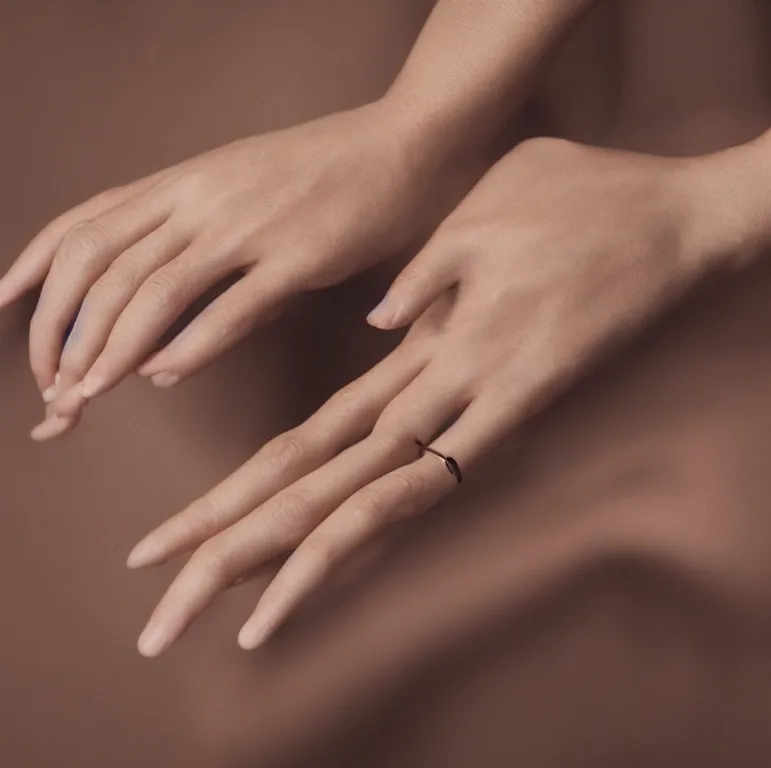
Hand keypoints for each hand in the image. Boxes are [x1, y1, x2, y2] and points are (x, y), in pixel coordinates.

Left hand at [0, 97, 466, 439]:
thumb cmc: (334, 170)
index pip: (84, 224)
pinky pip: (229, 306)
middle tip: (51, 391)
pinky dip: (189, 346)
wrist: (407, 143)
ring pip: (151, 291)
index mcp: (186, 181)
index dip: (35, 272)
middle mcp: (202, 199)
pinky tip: (164, 376)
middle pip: (103, 266)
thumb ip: (207, 257)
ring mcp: (248, 225)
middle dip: (63, 334)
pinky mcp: (298, 255)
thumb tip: (171, 346)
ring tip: (85, 398)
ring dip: (109, 349)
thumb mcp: (250, 193)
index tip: (6, 314)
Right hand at [125, 136, 770, 656]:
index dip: (253, 490)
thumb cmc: (598, 214)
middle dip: (231, 543)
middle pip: (316, 485)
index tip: (195, 536)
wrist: (703, 228)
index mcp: (428, 361)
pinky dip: (357, 523)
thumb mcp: (494, 233)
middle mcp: (440, 405)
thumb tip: (388, 324)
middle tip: (155, 610)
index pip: (321, 441)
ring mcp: (472, 408)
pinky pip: (424, 476)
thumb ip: (437, 283)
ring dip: (268, 549)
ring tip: (195, 600)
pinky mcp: (517, 401)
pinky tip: (298, 564)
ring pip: (351, 492)